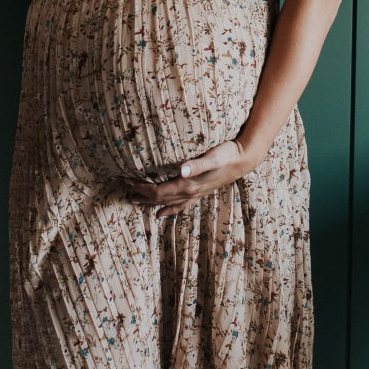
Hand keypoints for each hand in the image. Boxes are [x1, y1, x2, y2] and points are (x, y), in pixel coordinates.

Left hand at [125, 140, 259, 216]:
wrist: (244, 160)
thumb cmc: (227, 155)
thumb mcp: (212, 156)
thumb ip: (197, 164)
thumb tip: (181, 169)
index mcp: (188, 185)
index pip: (158, 190)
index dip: (141, 187)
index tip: (128, 180)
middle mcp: (190, 193)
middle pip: (159, 198)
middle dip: (141, 195)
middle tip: (125, 192)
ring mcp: (195, 194)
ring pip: (168, 203)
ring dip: (151, 202)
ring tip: (135, 202)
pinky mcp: (200, 192)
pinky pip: (180, 205)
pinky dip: (169, 210)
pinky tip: (162, 213)